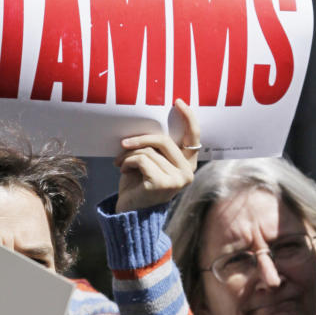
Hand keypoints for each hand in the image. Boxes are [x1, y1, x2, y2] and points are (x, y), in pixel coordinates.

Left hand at [115, 98, 200, 212]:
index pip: (193, 138)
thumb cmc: (139, 184)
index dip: (188, 118)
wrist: (130, 212)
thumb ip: (157, 147)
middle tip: (123, 143)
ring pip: (148, 151)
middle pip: (163, 140)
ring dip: (129, 155)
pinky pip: (141, 160)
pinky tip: (123, 171)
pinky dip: (127, 162)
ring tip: (121, 164)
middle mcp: (187, 173)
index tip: (178, 102)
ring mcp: (177, 180)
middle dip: (140, 139)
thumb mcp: (151, 161)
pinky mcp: (162, 184)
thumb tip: (150, 123)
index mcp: (187, 165)